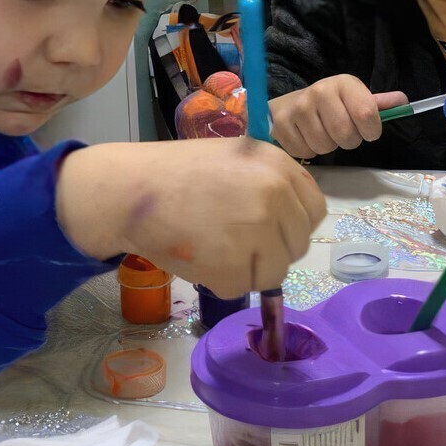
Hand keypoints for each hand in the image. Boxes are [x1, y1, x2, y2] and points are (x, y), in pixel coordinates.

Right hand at [56, 139, 326, 297]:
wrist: (131, 190)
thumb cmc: (178, 173)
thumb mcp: (235, 158)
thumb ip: (269, 182)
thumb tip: (291, 222)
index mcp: (278, 165)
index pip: (314, 211)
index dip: (292, 224)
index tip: (269, 228)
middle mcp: (275, 196)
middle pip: (296, 246)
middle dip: (270, 249)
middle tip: (233, 240)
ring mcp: (257, 233)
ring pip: (274, 273)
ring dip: (247, 269)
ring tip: (213, 247)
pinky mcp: (234, 266)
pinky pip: (242, 288)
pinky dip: (221, 281)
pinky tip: (199, 257)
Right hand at [268, 76, 407, 158]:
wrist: (287, 105)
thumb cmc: (328, 105)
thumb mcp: (353, 99)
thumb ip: (377, 104)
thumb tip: (404, 102)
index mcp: (343, 83)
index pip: (366, 113)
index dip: (371, 130)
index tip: (368, 131)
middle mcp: (320, 92)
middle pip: (346, 135)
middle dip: (348, 140)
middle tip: (341, 133)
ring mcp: (298, 108)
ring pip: (325, 146)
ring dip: (328, 146)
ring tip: (322, 133)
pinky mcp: (281, 125)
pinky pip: (306, 152)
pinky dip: (309, 151)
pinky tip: (306, 138)